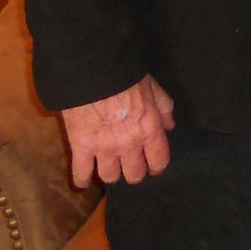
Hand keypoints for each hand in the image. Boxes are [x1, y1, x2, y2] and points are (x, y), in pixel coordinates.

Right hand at [61, 75, 175, 187]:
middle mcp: (129, 144)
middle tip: (129, 165)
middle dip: (133, 171)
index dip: (156, 166)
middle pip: (134, 175)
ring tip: (108, 167)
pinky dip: (81, 179)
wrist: (92, 69)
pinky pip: (81, 173)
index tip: (152, 165)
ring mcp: (104, 148)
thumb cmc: (125, 75)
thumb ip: (164, 107)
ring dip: (110, 173)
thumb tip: (170, 126)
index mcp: (149, 128)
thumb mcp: (152, 86)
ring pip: (109, 177)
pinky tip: (83, 180)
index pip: (159, 162)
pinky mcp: (81, 146)